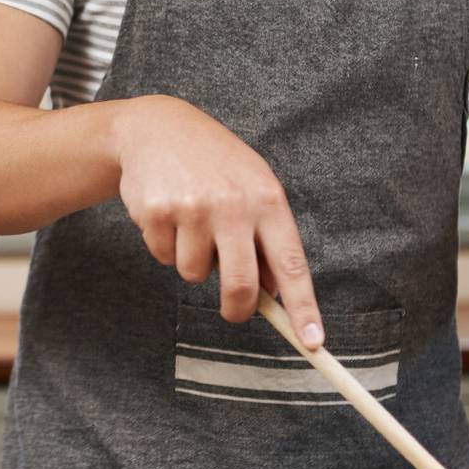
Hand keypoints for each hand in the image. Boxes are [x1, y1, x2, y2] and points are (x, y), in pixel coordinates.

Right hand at [113, 95, 324, 343]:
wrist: (157, 128)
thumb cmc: (214, 163)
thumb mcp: (252, 187)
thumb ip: (265, 237)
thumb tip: (273, 293)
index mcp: (267, 199)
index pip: (291, 264)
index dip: (303, 307)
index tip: (312, 340)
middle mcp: (233, 204)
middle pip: (240, 285)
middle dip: (237, 308)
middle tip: (234, 311)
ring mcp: (192, 208)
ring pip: (194, 274)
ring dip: (192, 262)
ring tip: (190, 224)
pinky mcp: (156, 212)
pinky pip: (164, 256)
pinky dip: (165, 245)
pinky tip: (168, 214)